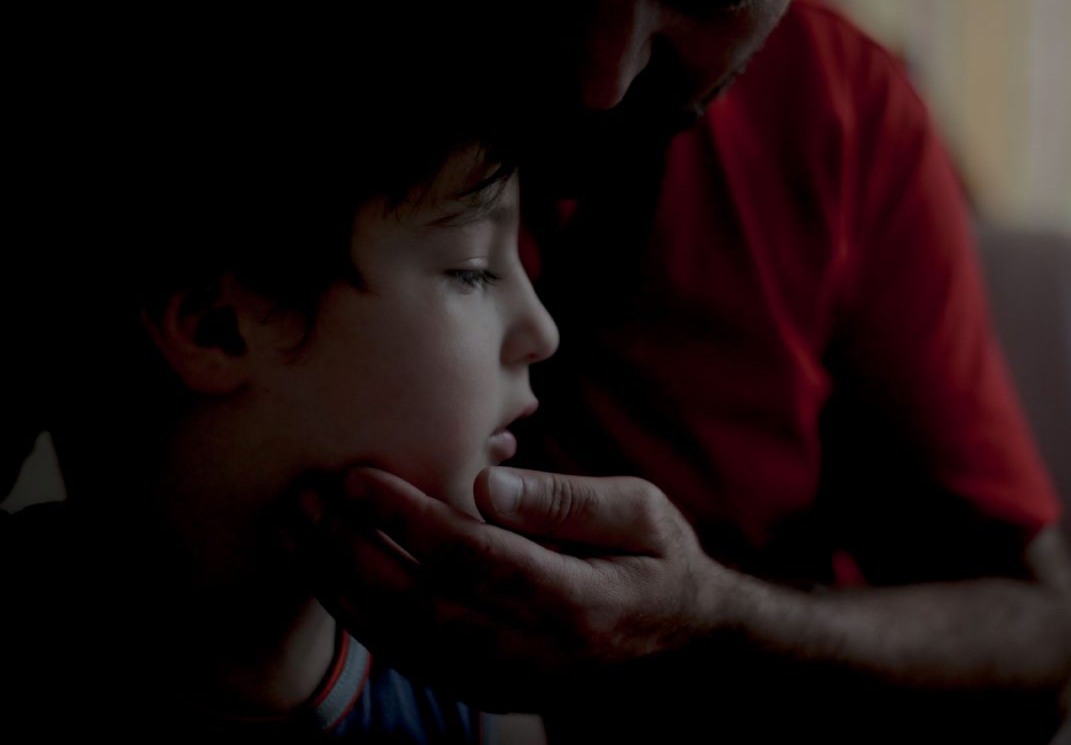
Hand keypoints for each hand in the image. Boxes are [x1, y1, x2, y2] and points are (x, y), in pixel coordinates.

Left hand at [288, 466, 732, 710]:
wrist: (680, 649)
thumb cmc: (658, 562)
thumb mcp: (641, 513)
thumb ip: (565, 500)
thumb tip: (483, 479)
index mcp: (577, 602)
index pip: (474, 560)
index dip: (407, 519)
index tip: (357, 476)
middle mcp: (533, 654)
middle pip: (419, 609)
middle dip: (349, 553)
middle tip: (303, 498)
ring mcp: (504, 682)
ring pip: (401, 643)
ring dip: (337, 586)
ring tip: (294, 529)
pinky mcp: (482, 689)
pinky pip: (408, 658)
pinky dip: (357, 616)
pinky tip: (325, 571)